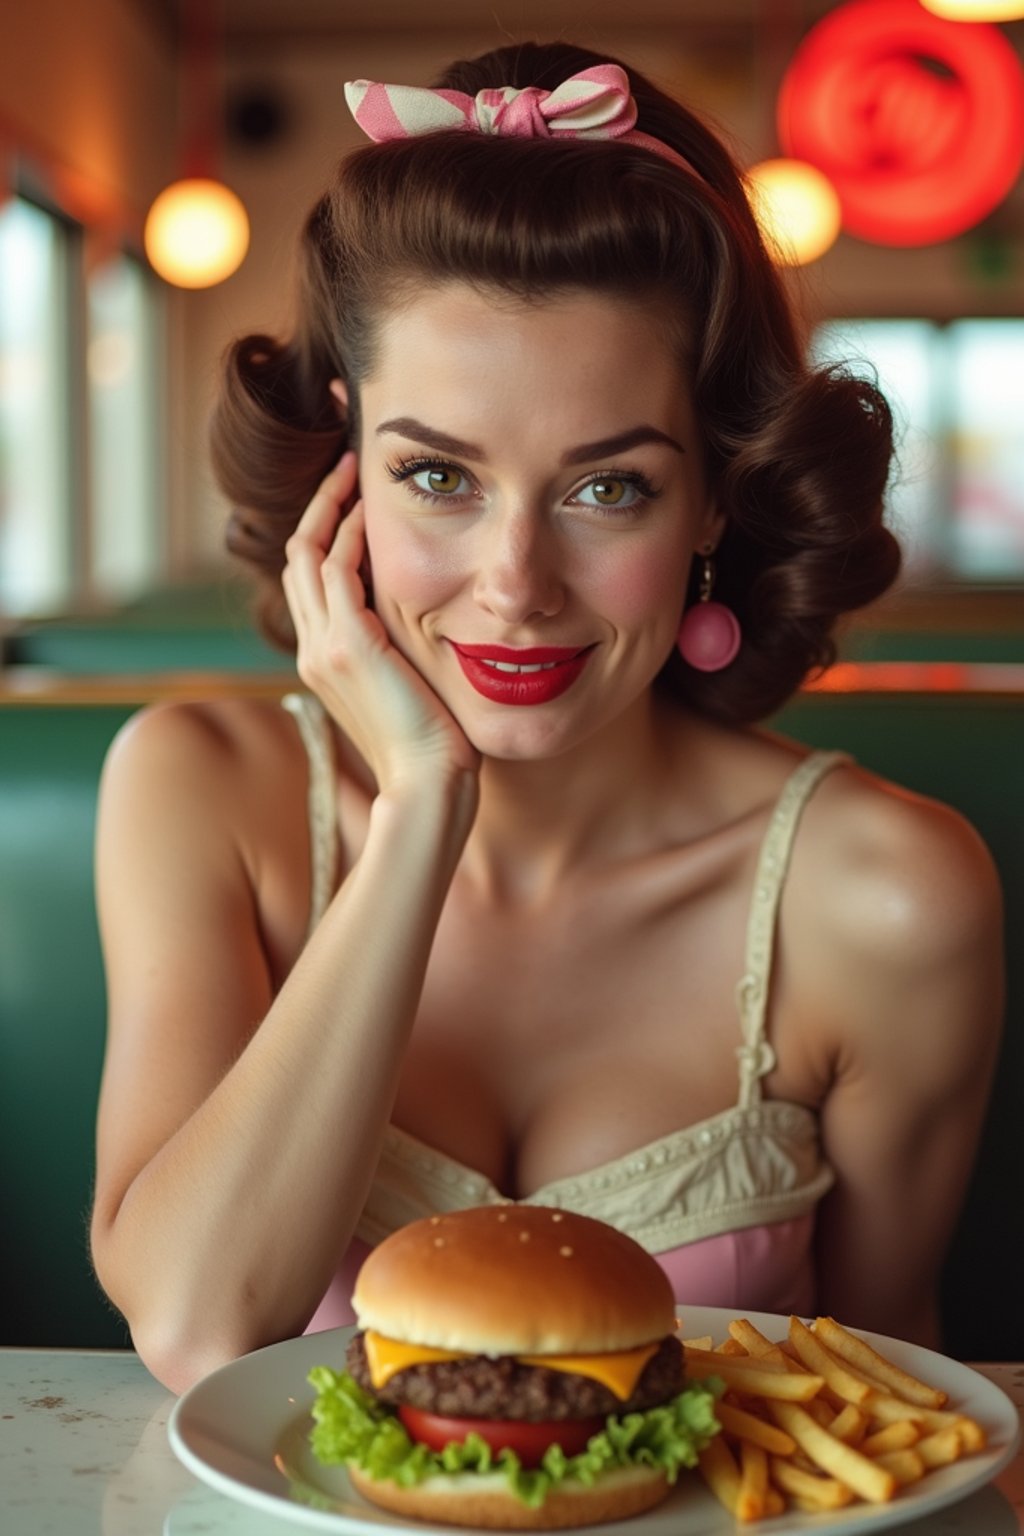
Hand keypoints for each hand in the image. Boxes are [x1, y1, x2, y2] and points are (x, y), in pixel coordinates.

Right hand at [282, 453, 480, 793]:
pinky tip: (373, 510)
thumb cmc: (433, 743)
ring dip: (330, 505)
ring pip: (307, 553)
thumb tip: (424, 617)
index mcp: (321, 658)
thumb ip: (400, 647)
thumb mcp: (409, 684)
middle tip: (346, 463)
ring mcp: (322, 647)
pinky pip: (336, 570)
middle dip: (319, 503)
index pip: (309, 577)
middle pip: (297, 556)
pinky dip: (350, 533)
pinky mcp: (347, 647)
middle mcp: (311, 648)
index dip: (324, 530)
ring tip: (353, 468)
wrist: (428, 784)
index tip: (352, 493)